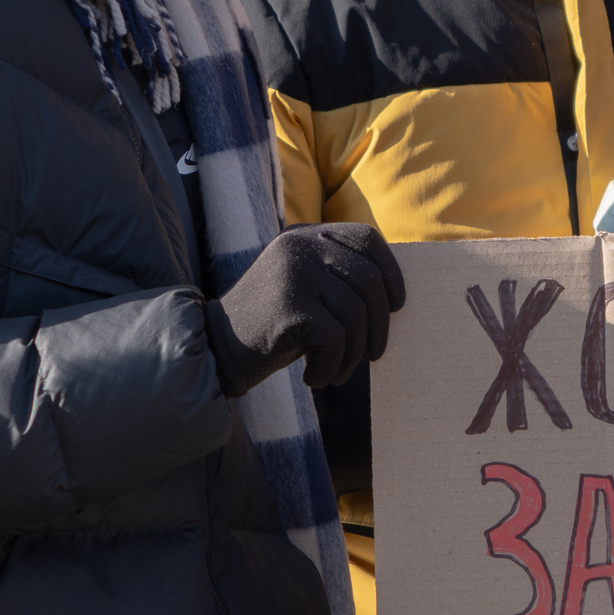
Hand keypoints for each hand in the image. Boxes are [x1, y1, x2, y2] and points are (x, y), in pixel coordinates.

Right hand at [203, 223, 405, 392]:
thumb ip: (341, 281)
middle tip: (374, 355)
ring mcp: (294, 273)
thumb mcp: (307, 291)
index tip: (397, 305)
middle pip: (368, 280)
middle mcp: (299, 246)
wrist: (216, 350)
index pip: (367, 238)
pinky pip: (336, 339)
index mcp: (306, 236)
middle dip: (380, 325)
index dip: (391, 272)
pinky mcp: (290, 305)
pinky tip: (314, 377)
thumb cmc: (272, 327)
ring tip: (338, 371)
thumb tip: (396, 297)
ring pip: (356, 314)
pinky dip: (332, 366)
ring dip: (354, 353)